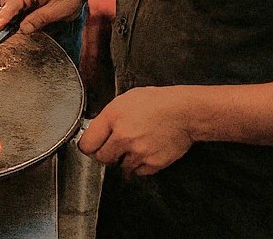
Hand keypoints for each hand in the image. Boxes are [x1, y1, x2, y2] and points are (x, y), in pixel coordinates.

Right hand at [0, 0, 90, 33]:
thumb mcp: (57, 11)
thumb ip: (37, 20)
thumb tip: (22, 29)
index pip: (11, 4)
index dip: (3, 17)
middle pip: (7, 0)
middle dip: (9, 15)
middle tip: (13, 30)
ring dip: (15, 10)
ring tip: (25, 21)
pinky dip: (20, 4)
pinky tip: (29, 12)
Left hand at [78, 87, 195, 176]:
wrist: (184, 112)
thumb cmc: (156, 102)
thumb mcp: (124, 100)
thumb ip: (107, 118)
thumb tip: (95, 131)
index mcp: (113, 118)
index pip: (87, 144)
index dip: (88, 146)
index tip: (91, 146)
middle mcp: (123, 137)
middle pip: (101, 158)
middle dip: (105, 153)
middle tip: (113, 146)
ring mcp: (138, 152)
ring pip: (119, 166)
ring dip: (123, 159)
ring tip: (134, 145)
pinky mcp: (152, 163)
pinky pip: (137, 171)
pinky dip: (139, 165)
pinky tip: (144, 151)